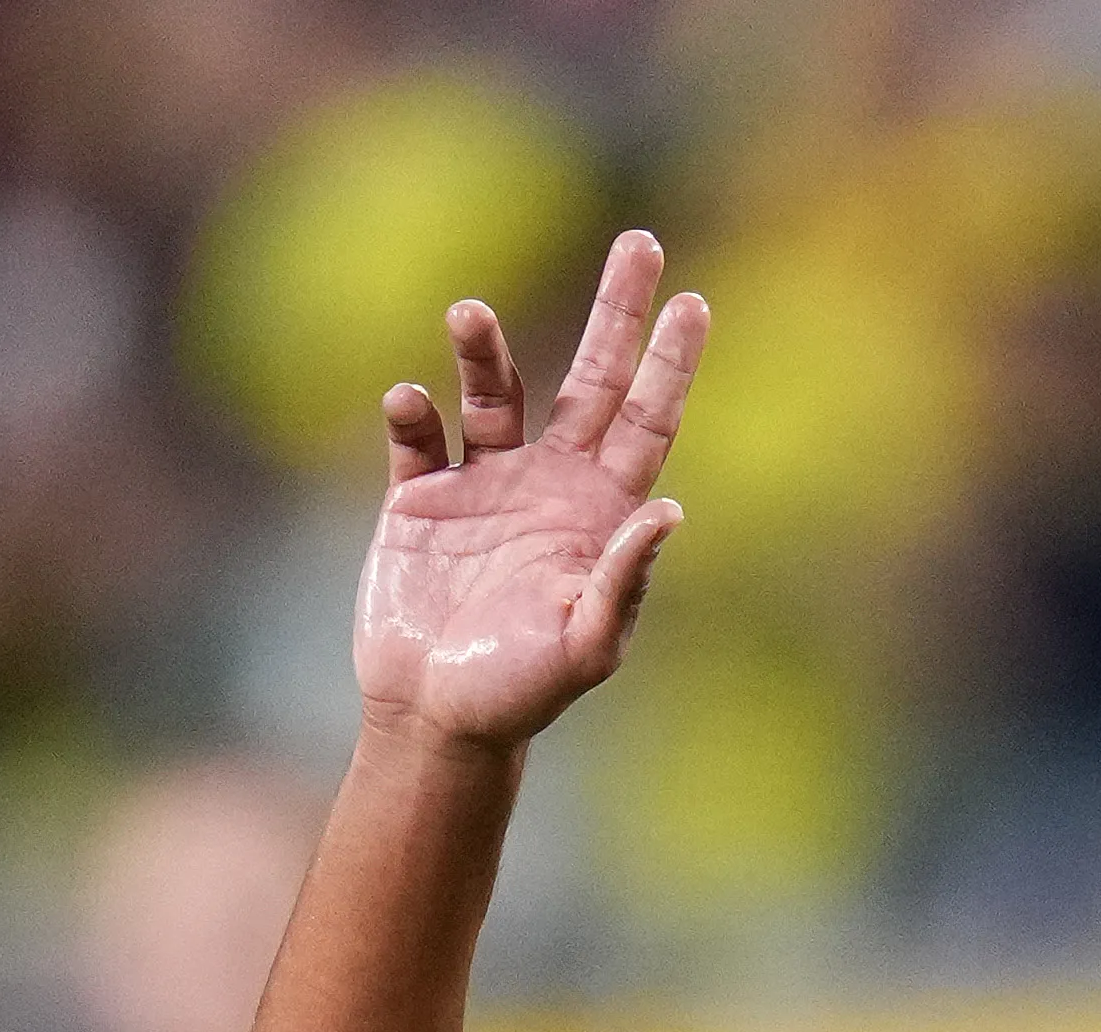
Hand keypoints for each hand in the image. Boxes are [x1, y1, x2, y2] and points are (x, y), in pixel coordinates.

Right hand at [350, 230, 705, 750]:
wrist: (436, 720)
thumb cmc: (522, 692)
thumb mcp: (585, 646)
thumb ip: (624, 581)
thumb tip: (669, 512)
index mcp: (599, 510)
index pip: (646, 420)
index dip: (670, 363)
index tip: (692, 301)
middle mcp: (548, 482)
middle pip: (591, 378)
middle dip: (617, 312)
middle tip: (641, 242)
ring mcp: (482, 483)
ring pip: (494, 392)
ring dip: (484, 351)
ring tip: (469, 315)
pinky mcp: (417, 499)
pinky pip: (417, 438)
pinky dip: (412, 413)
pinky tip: (408, 402)